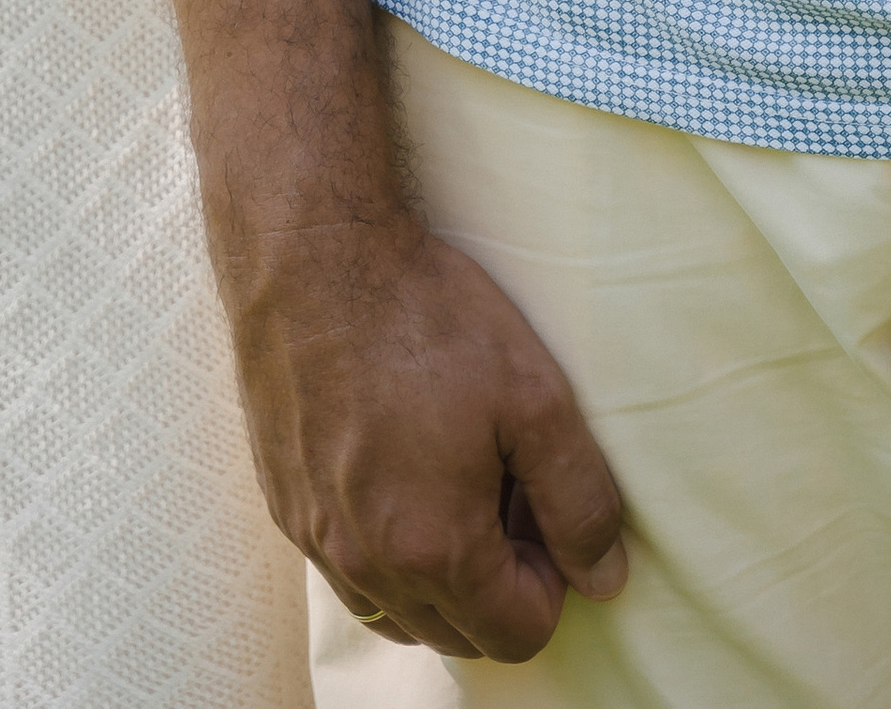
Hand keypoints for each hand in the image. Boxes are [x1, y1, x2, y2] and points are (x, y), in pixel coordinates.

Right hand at [221, 210, 627, 661]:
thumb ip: (579, 500)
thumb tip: (606, 579)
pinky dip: (384, 551)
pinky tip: (399, 470)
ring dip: (438, 577)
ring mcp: (317, 539)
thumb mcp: (534, 396)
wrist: (311, 256)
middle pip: (457, 634)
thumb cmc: (426, 317)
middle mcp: (367, 564)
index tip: (544, 508)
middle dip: (498, 586)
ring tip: (455, 481)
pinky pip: (346, 571)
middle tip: (506, 490)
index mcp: (435, 549)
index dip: (552, 582)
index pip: (516, 635)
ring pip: (397, 613)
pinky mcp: (285, 505)